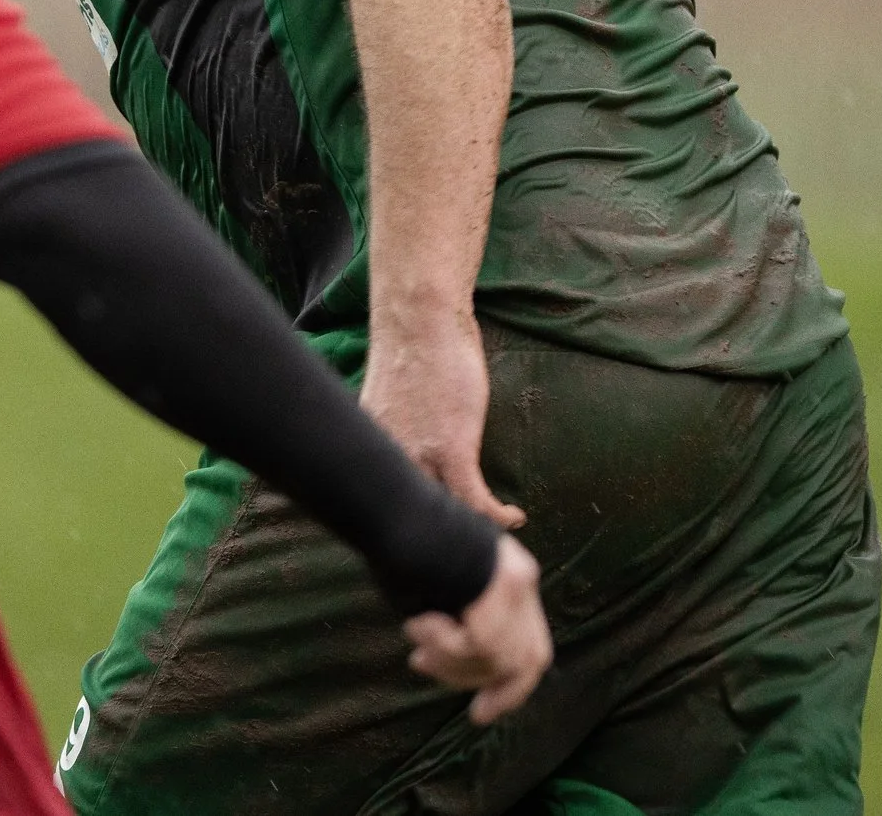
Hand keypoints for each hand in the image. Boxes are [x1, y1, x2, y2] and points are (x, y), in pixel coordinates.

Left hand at [362, 302, 524, 529]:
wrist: (421, 317)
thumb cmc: (412, 351)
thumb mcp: (391, 403)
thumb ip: (396, 434)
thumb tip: (412, 452)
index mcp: (369, 451)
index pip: (381, 505)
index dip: (403, 532)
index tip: (424, 549)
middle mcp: (386, 461)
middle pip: (407, 520)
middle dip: (432, 548)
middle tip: (457, 563)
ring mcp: (417, 458)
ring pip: (444, 518)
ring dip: (472, 535)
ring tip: (491, 545)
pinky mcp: (451, 449)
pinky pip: (475, 501)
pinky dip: (496, 516)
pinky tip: (513, 516)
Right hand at [404, 536, 552, 723]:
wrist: (395, 512)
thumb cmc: (404, 548)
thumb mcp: (445, 593)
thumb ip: (465, 625)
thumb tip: (468, 674)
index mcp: (515, 577)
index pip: (531, 647)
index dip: (510, 688)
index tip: (480, 714)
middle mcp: (522, 581)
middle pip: (525, 660)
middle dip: (492, 689)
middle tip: (456, 697)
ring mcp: (512, 585)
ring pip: (494, 658)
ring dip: (449, 661)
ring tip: (415, 634)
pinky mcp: (496, 589)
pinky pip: (474, 645)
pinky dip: (442, 644)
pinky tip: (418, 623)